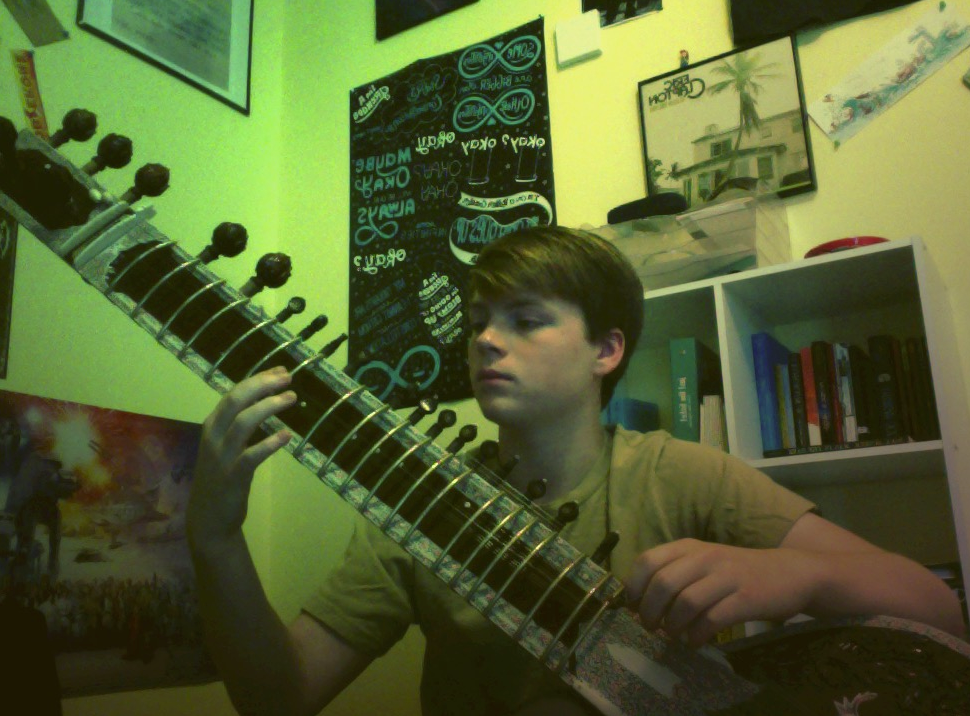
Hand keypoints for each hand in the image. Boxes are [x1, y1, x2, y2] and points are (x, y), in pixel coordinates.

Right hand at [187, 366, 296, 551]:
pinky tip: (287, 435)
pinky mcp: (233, 476)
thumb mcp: (227, 446)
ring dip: (269, 407)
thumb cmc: (222, 477)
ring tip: (291, 399)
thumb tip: (269, 400)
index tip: (281, 371)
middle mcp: (214, 436)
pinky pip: (252, 455)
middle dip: (262, 385)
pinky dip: (270, 443)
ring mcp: (222, 456)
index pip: (234, 393)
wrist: (209, 518)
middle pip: (236, 401)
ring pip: (243, 422)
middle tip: (288, 378)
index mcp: (212, 425)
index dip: (258, 379)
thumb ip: (242, 424)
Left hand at [624, 538, 820, 646]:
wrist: (790, 572)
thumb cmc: (738, 571)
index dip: (634, 587)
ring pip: (685, 603)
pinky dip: (697, 635)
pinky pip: (711, 620)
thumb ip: (674, 574)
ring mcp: (726, 577)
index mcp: (689, 547)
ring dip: (672, 626)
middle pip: (662, 584)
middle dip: (650, 611)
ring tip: (673, 636)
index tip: (633, 607)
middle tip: (650, 627)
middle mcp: (705, 557)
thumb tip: (638, 602)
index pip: (647, 560)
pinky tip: (696, 641)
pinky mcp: (745, 598)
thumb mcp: (703, 562)